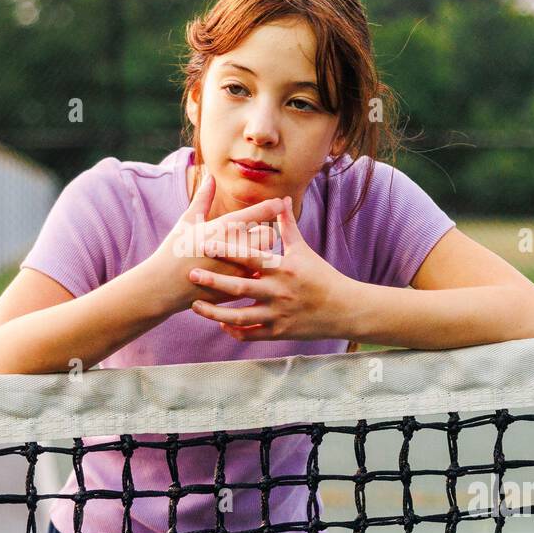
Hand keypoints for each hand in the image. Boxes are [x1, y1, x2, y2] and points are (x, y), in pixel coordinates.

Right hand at [138, 171, 283, 316]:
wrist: (163, 287)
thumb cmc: (173, 250)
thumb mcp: (186, 222)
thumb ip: (203, 198)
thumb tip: (210, 176)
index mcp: (222, 228)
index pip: (257, 213)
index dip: (273, 206)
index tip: (282, 202)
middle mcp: (233, 248)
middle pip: (268, 236)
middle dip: (265, 234)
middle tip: (256, 235)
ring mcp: (236, 271)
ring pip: (266, 258)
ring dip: (262, 255)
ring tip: (249, 254)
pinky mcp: (236, 289)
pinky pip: (257, 278)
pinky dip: (254, 274)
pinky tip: (245, 272)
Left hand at [186, 195, 353, 341]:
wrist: (343, 309)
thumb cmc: (320, 276)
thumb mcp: (302, 250)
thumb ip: (286, 225)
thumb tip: (281, 198)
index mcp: (283, 269)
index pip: (250, 257)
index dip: (228, 250)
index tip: (206, 242)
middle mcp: (278, 292)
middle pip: (240, 287)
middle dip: (213, 280)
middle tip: (190, 273)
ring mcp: (277, 315)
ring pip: (240, 316)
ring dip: (215, 313)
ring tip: (194, 306)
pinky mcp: (279, 332)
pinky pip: (251, 334)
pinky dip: (234, 330)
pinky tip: (221, 323)